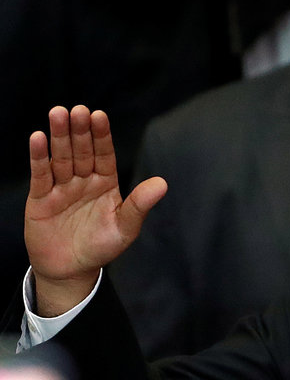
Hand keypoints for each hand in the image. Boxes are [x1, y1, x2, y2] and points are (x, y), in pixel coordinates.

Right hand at [25, 106, 166, 315]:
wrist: (71, 270)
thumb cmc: (101, 247)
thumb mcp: (125, 227)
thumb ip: (140, 204)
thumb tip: (162, 183)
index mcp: (106, 183)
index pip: (104, 154)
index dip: (101, 136)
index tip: (99, 115)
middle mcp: (83, 180)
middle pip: (81, 151)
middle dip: (79, 131)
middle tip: (78, 110)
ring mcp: (61, 187)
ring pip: (60, 157)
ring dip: (59, 136)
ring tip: (58, 114)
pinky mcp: (41, 198)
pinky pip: (40, 174)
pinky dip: (38, 157)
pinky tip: (38, 137)